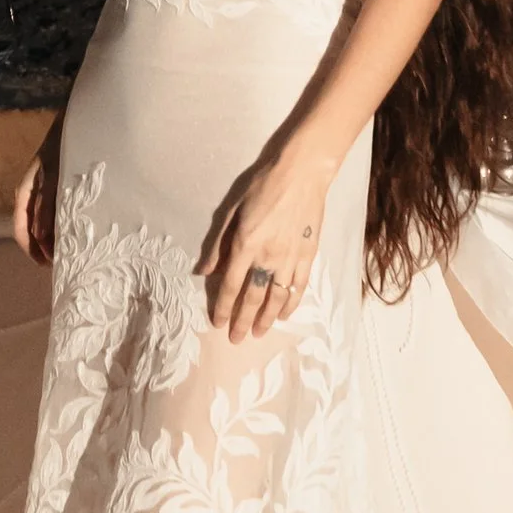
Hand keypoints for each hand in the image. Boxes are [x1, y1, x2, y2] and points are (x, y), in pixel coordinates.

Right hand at [15, 118, 61, 264]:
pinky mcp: (56, 190)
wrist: (76, 123)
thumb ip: (47, 204)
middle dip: (44, 249)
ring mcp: (43, 193)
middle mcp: (30, 196)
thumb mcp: (54, 175)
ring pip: (43, 224)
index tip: (48, 264)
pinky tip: (75, 232)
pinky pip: (54, 215)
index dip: (32, 249)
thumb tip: (40, 237)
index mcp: (24, 193)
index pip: (21, 229)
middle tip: (64, 263)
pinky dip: (62, 227)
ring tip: (71, 252)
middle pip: (31, 230)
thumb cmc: (63, 147)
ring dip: (54, 239)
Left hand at [199, 145, 334, 341]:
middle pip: (252, 297)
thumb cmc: (262, 186)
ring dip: (266, 318)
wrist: (302, 173)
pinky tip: (284, 314)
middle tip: (237, 339)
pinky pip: (299, 286)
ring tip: (259, 333)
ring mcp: (290, 258)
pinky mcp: (308, 255)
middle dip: (243, 321)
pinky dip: (291, 303)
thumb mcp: (232, 210)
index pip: (230, 285)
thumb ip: (218, 243)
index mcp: (245, 244)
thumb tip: (204, 271)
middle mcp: (267, 256)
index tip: (218, 323)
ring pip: (277, 297)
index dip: (223, 307)